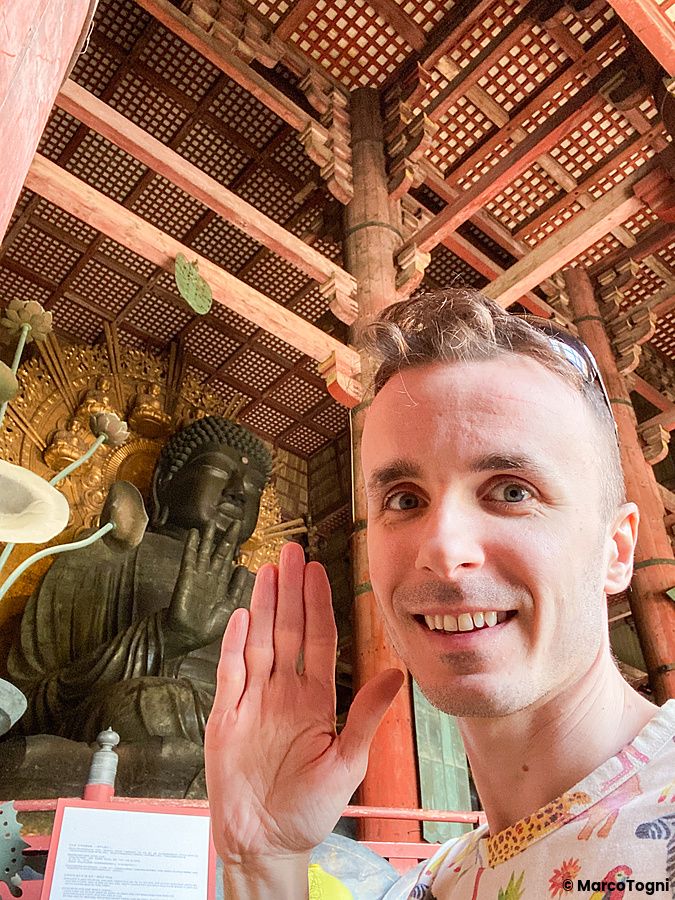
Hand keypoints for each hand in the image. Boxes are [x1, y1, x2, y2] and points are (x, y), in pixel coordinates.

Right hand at [164, 522, 251, 653]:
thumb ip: (237, 587)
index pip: (231, 562)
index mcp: (221, 586)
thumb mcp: (229, 607)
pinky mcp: (186, 578)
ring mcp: (198, 577)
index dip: (237, 549)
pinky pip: (190, 558)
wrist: (184, 637)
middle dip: (227, 538)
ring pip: (205, 552)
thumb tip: (243, 568)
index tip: (243, 534)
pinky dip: (192, 545)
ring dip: (208, 537)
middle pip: (220, 553)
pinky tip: (194, 534)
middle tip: (235, 522)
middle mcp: (210, 579)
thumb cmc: (205, 629)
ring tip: (212, 522)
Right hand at [205, 541, 403, 863]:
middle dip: (290, 590)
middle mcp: (283, 692)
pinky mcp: (227, 718)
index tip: (318, 571)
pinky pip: (231, 674)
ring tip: (268, 571)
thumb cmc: (308, 808)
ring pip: (259, 642)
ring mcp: (253, 702)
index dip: (318, 604)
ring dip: (264, 606)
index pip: (317, 640)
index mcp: (314, 699)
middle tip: (291, 552)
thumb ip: (366, 717)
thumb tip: (395, 675)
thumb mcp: (347, 762)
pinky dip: (235, 645)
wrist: (265, 843)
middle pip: (287, 630)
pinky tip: (243, 616)